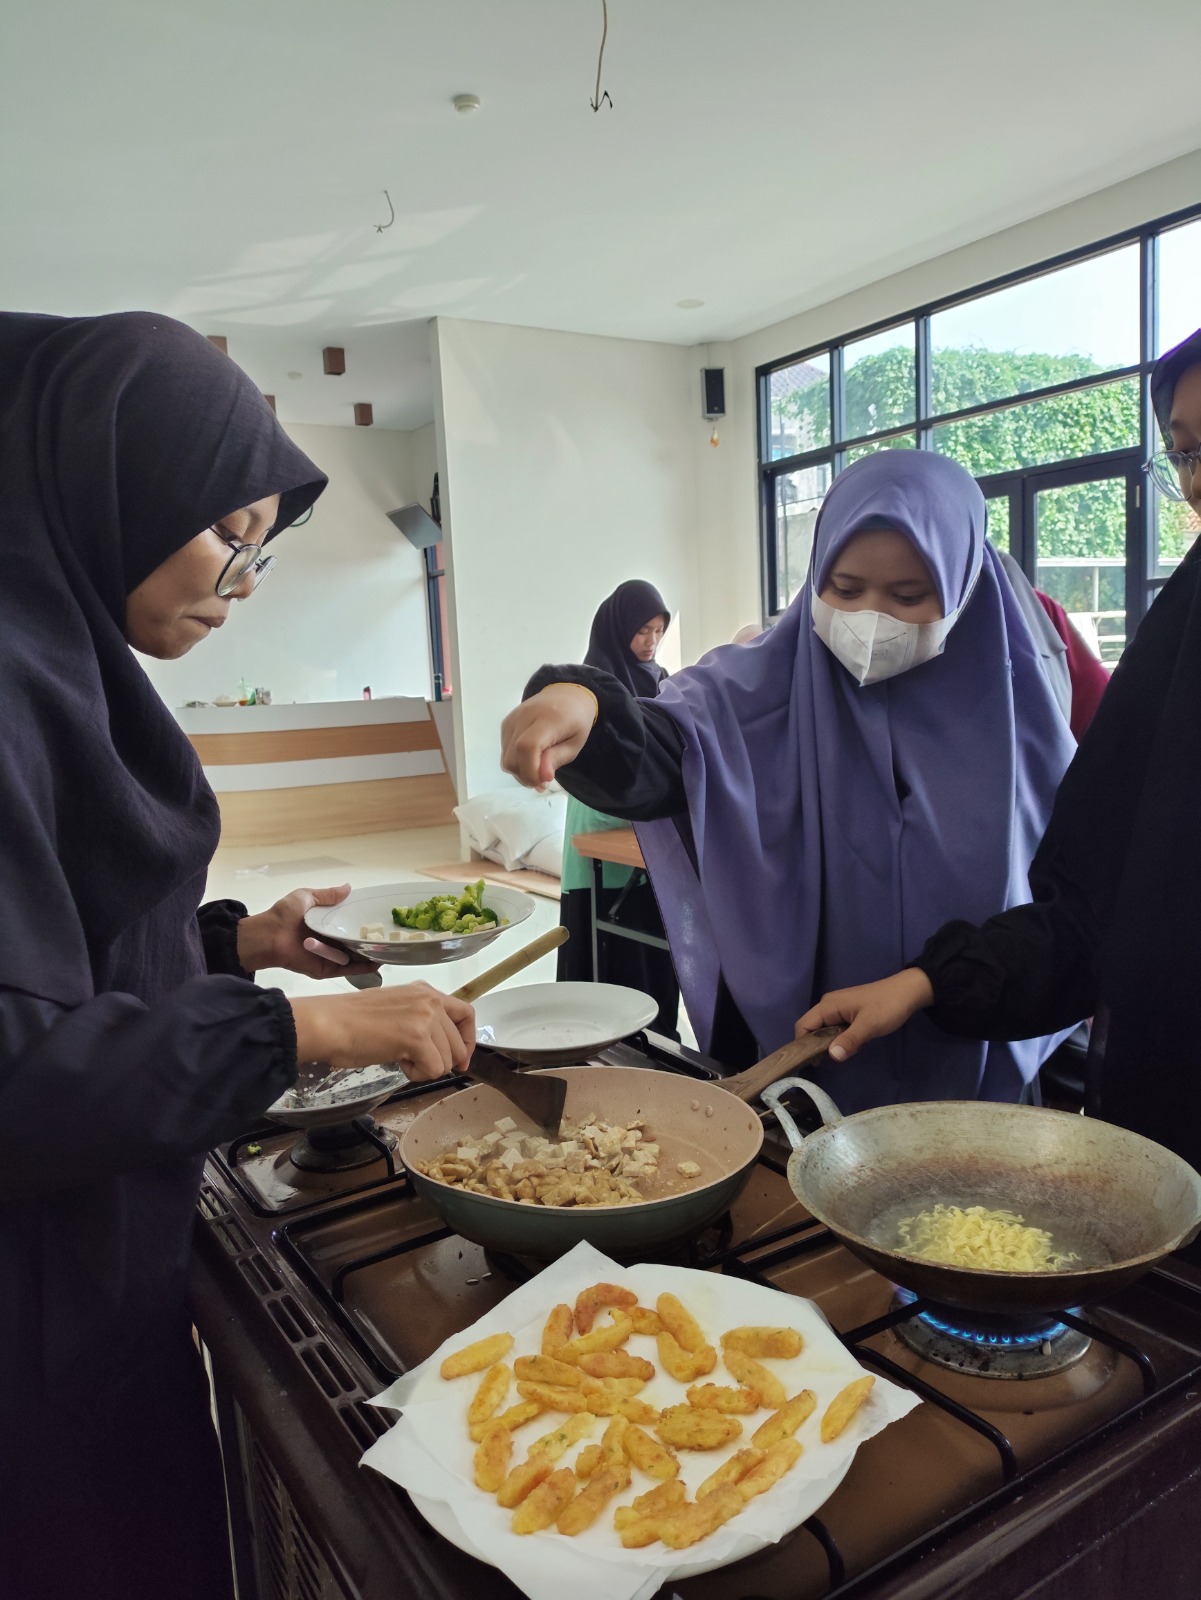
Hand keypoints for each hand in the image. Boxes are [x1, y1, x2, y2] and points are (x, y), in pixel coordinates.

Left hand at [236, 885, 379, 978]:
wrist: (269, 936)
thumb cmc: (284, 915)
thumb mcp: (307, 897)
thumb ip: (327, 895)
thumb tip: (349, 887)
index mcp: (325, 924)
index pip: (350, 923)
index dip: (365, 921)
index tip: (382, 918)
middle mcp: (330, 941)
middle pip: (356, 941)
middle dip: (372, 939)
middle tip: (392, 935)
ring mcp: (330, 956)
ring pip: (356, 956)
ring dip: (372, 953)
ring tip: (392, 948)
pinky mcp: (327, 969)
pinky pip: (348, 969)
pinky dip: (363, 967)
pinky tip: (378, 961)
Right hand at [289, 983, 474, 1080]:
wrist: (328, 1024)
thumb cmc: (351, 1022)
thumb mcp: (396, 1011)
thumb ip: (421, 1021)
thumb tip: (442, 1048)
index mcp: (425, 991)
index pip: (465, 1013)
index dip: (467, 1040)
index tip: (461, 1059)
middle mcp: (430, 1000)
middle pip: (459, 1043)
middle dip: (443, 1062)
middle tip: (417, 1064)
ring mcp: (425, 1017)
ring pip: (447, 1060)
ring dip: (425, 1068)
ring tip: (400, 1058)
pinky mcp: (417, 1038)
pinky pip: (434, 1069)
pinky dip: (417, 1075)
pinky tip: (398, 1063)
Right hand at [500, 685, 596, 788]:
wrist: (565, 695)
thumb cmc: (575, 721)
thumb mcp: (575, 743)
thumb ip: (557, 759)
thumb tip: (542, 778)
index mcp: (547, 718)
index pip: (527, 746)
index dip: (531, 770)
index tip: (544, 782)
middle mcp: (524, 716)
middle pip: (513, 756)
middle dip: (526, 776)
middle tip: (543, 782)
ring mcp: (512, 719)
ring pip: (506, 757)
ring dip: (520, 772)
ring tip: (537, 772)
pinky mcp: (506, 724)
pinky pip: (505, 751)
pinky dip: (516, 762)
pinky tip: (530, 760)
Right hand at [795, 969, 933, 1061]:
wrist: (909, 992)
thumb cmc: (887, 1006)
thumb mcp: (869, 1026)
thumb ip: (849, 1041)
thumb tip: (831, 1057)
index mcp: (828, 1005)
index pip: (803, 1025)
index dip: (802, 1044)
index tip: (812, 1063)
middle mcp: (828, 1005)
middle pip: (812, 1029)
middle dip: (818, 1046)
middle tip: (830, 1062)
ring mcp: (838, 1008)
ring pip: (825, 1031)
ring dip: (832, 1044)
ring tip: (847, 1052)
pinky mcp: (848, 1013)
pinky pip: (836, 1029)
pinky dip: (841, 1039)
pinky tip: (855, 1045)